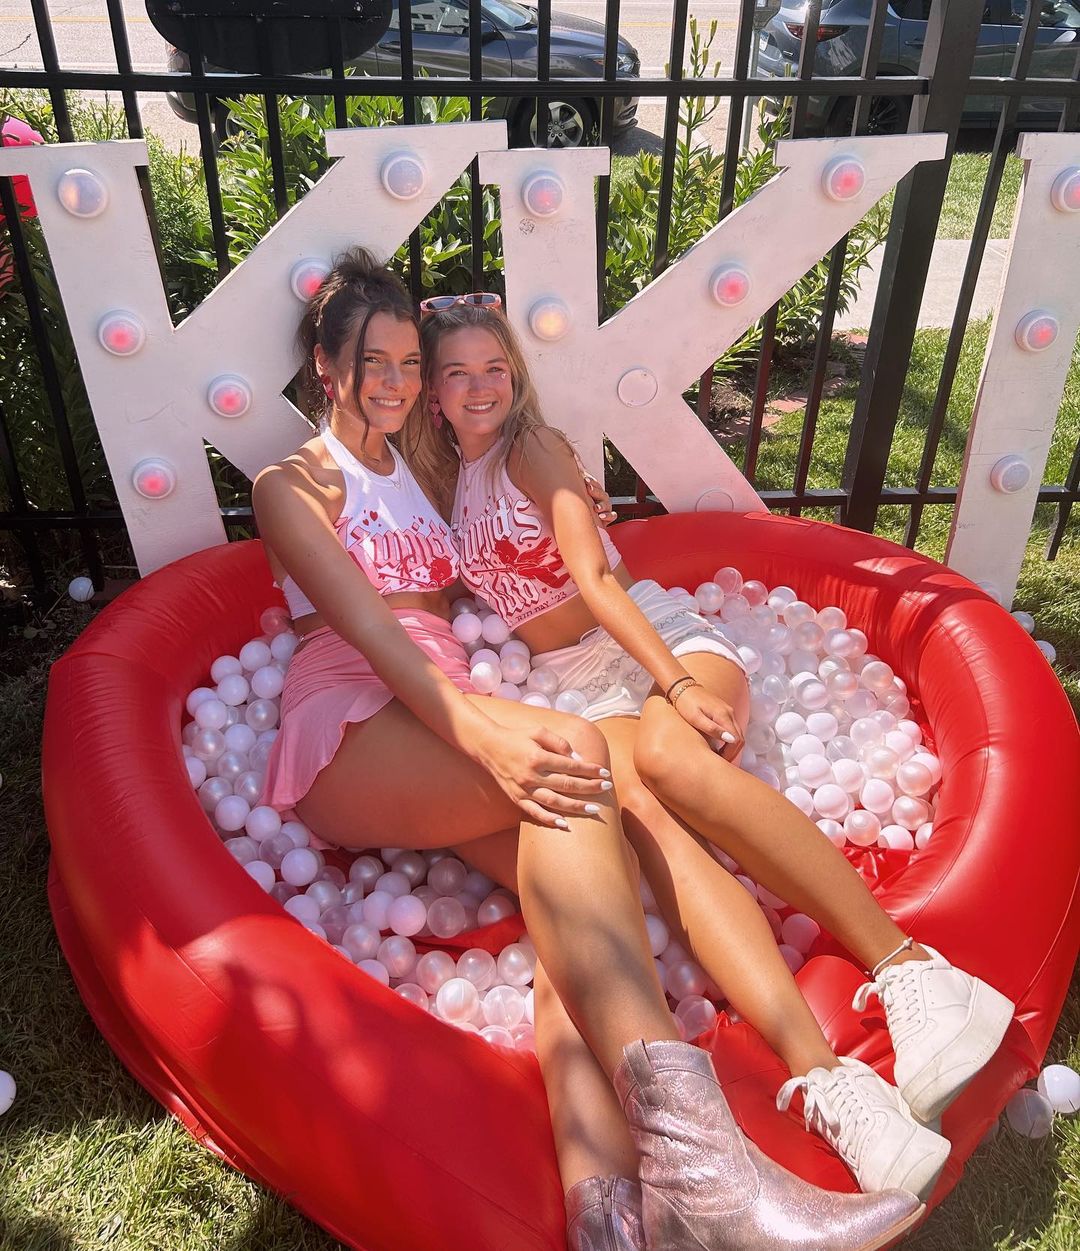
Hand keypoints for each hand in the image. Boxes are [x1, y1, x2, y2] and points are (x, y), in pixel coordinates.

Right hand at [473, 724, 611, 826]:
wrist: (488, 747)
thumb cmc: (517, 737)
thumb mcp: (538, 731)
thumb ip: (559, 743)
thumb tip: (578, 759)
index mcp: (537, 756)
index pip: (570, 766)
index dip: (589, 769)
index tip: (605, 772)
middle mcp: (531, 775)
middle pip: (566, 785)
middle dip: (589, 787)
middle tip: (607, 788)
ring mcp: (523, 789)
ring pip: (554, 801)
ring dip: (576, 806)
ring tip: (594, 809)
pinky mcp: (516, 798)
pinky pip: (534, 812)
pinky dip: (548, 819)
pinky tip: (564, 824)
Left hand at [581, 469, 616, 526]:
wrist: (591, 522)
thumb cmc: (584, 508)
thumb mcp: (581, 497)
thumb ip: (578, 487)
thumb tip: (573, 472)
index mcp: (596, 492)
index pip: (595, 484)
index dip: (591, 481)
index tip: (585, 479)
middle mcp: (602, 498)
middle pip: (601, 493)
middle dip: (595, 491)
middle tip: (589, 489)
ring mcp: (607, 507)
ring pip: (607, 504)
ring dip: (601, 506)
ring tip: (596, 508)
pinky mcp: (609, 517)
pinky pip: (612, 515)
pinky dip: (608, 515)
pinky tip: (601, 516)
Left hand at [672, 686, 743, 759]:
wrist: (682, 687)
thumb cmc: (686, 704)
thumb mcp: (695, 718)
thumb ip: (713, 729)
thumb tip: (731, 740)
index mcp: (723, 715)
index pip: (737, 740)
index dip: (731, 754)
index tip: (721, 762)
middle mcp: (730, 712)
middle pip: (740, 738)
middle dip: (733, 752)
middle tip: (720, 762)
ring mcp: (728, 711)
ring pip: (738, 733)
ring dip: (732, 746)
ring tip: (719, 756)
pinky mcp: (724, 710)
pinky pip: (733, 728)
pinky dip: (730, 739)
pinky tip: (719, 745)